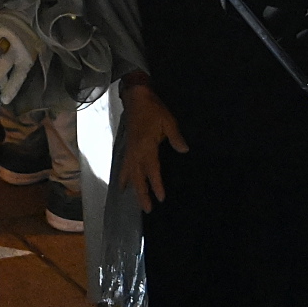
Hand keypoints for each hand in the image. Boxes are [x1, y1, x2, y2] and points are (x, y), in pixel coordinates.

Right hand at [118, 83, 185, 212]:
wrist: (136, 97)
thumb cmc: (153, 109)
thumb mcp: (168, 121)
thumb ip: (175, 137)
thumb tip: (184, 151)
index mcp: (147, 146)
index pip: (152, 170)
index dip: (156, 185)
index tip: (160, 198)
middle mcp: (136, 151)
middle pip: (138, 177)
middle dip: (142, 193)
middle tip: (147, 209)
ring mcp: (129, 149)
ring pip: (129, 173)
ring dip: (132, 187)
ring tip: (132, 200)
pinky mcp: (127, 146)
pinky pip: (124, 165)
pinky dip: (124, 176)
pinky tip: (123, 183)